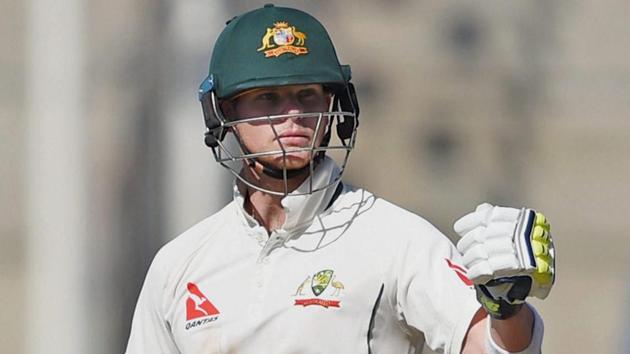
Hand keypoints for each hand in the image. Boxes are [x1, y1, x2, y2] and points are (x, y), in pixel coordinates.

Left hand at [454, 203, 554, 318]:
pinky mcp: (516, 270)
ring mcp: (519, 251)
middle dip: (466, 244)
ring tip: (470, 262)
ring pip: (479, 253)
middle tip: (464, 250)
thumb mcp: (519, 228)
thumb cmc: (527, 250)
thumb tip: (481, 209)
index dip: (468, 222)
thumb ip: (499, 218)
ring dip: (469, 260)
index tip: (459, 229)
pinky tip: (474, 274)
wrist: (546, 278)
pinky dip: (476, 272)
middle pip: (478, 235)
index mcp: (520, 218)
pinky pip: (485, 269)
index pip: (486, 215)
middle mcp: (519, 232)